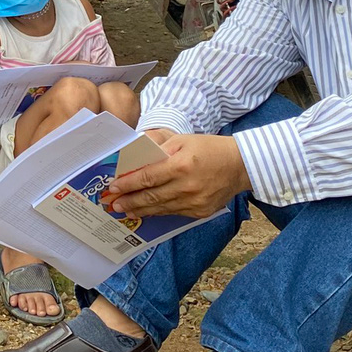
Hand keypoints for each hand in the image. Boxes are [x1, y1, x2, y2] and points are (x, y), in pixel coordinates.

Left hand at [102, 130, 247, 219]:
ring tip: (123, 209)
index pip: (147, 177)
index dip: (128, 183)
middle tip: (112, 203)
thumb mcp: (182, 138)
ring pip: (160, 208)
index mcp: (181, 165)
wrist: (239, 166)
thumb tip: (134, 148)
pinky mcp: (200, 212)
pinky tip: (145, 211)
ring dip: (139, 209)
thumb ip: (157, 142)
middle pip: (151, 196)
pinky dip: (157, 211)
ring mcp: (194, 202)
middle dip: (129, 200)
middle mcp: (187, 186)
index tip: (113, 186)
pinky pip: (173, 213)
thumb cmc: (208, 148)